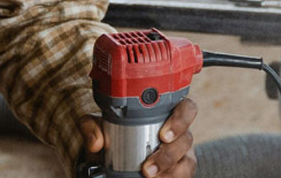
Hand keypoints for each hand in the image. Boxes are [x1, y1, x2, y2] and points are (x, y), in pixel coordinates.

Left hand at [79, 100, 199, 177]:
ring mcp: (182, 154)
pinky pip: (183, 176)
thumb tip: (96, 142)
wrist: (112, 157)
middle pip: (187, 140)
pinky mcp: (180, 171)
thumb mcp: (100, 127)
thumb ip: (92, 127)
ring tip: (149, 177)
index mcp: (167, 114)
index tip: (163, 134)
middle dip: (169, 155)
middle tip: (148, 167)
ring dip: (169, 172)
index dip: (181, 120)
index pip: (187, 109)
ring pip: (187, 163)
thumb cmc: (114, 135)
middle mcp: (180, 133)